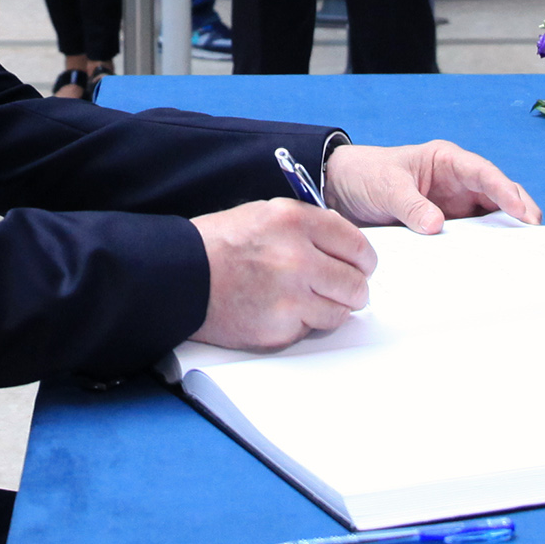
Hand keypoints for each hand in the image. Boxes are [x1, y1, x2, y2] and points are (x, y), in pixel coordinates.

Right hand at [189, 198, 377, 350]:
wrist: (180, 275)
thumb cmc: (218, 245)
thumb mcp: (266, 214)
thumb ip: (308, 226)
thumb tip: (344, 245)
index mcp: (296, 221)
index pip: (357, 245)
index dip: (364, 260)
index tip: (362, 267)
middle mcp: (298, 257)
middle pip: (356, 284)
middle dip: (353, 289)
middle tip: (342, 290)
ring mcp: (290, 296)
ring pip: (340, 312)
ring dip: (330, 309)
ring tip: (307, 300)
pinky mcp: (279, 328)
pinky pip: (311, 329)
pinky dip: (302, 324)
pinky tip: (280, 310)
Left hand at [324, 138, 540, 235]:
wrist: (338, 189)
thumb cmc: (364, 174)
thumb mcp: (386, 186)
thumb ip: (410, 204)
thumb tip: (437, 226)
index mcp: (446, 161)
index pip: (485, 174)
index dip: (507, 192)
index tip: (522, 213)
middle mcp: (456, 183)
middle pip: (497, 196)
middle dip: (519, 212)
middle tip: (535, 234)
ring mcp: (452, 207)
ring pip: (489, 219)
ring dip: (504, 233)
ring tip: (523, 254)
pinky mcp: (443, 228)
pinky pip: (468, 238)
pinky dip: (481, 248)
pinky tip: (491, 264)